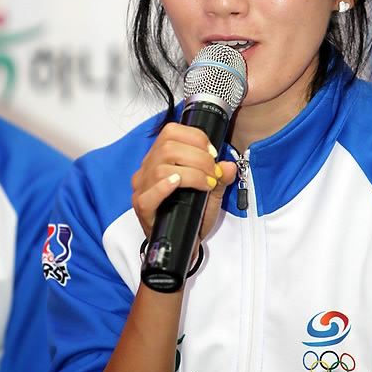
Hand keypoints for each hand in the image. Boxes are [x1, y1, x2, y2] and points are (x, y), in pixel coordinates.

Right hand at [131, 122, 236, 243]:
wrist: (187, 240)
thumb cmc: (194, 212)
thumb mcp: (213, 190)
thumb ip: (222, 176)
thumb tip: (229, 166)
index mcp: (161, 156)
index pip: (171, 132)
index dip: (195, 137)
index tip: (213, 153)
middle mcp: (148, 168)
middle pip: (167, 147)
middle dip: (198, 157)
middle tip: (213, 173)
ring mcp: (142, 187)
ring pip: (160, 168)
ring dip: (190, 173)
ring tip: (206, 184)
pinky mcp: (142, 207)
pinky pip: (148, 193)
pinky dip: (164, 186)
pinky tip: (178, 184)